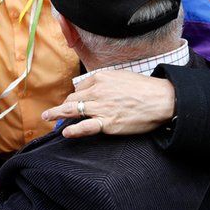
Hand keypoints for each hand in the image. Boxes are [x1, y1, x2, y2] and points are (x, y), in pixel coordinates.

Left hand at [41, 70, 175, 137]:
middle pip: (72, 99)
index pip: (79, 89)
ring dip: (56, 115)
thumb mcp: (121, 76)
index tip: (71, 103)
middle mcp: (97, 91)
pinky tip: (65, 133)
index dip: (73, 97)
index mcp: (100, 78)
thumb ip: (103, 81)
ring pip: (72, 111)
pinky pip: (85, 127)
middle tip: (53, 113)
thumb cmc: (144, 88)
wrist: (162, 100)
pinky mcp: (108, 124)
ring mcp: (101, 108)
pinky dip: (73, 130)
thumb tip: (88, 88)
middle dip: (62, 106)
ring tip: (47, 118)